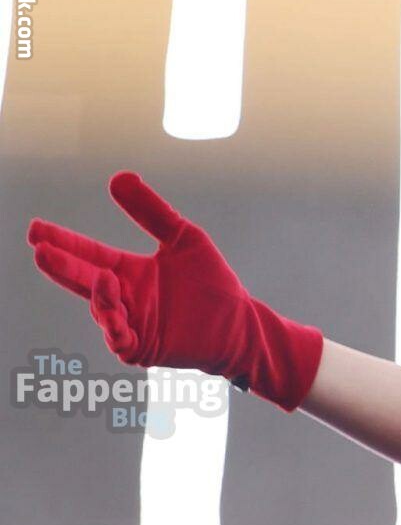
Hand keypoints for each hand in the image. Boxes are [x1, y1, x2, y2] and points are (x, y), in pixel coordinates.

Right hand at [27, 170, 324, 411]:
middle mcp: (124, 297)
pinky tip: (115, 312)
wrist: (241, 322)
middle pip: (84, 280)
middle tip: (41, 251)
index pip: (88, 253)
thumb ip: (152, 212)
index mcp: (128, 271)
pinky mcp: (144, 347)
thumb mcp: (184, 239)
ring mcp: (131, 324)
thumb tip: (119, 177)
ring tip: (104, 278)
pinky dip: (114, 327)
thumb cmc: (213, 282)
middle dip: (62, 267)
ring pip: (102, 310)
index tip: (35, 229)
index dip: (63, 242)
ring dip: (99, 295)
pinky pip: (120, 340)